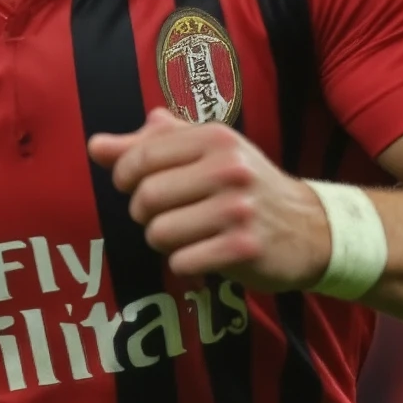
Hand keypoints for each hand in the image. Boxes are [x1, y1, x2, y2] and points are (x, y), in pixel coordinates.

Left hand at [88, 111, 332, 290]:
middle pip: (145, 199)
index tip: (137, 186)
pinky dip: (185, 265)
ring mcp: (237, 210)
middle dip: (145, 214)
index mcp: (214, 138)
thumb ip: (150, 145)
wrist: (308, 228)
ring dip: (165, 242)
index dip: (125, 178)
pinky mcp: (243, 249)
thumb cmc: (245, 187)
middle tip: (166, 216)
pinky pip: (181, 263)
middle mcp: (228, 169)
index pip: (140, 158)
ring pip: (159, 233)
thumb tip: (95, 146)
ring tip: (189, 236)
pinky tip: (206, 255)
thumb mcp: (206, 153)